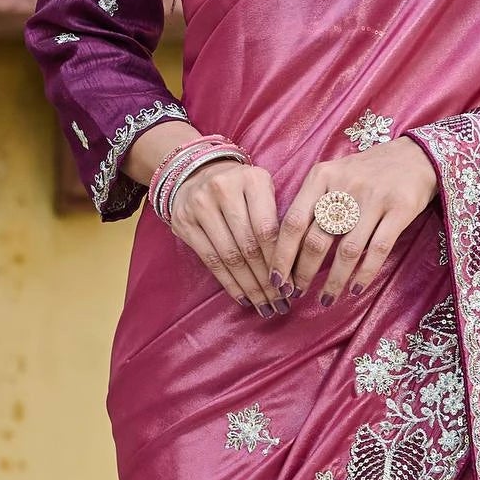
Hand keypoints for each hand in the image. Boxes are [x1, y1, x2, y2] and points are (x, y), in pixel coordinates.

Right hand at [128, 125, 282, 313]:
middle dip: (267, 280)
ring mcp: (200, 205)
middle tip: (281, 303)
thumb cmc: (242, 188)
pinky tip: (244, 298)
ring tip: (265, 306)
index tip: (292, 286)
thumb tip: (295, 267)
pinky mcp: (183, 222)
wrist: (197, 172)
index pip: (268, 229)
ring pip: (229, 256)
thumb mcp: (264, 190)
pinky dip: (229, 283)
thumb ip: (278, 218)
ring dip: (250, 287)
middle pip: (249, 246)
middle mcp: (223, 189)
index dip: (280, 262)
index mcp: (252, 179)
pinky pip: (209, 260)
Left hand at [273, 137, 438, 305]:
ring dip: (333, 281)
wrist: (415, 155)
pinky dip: (364, 274)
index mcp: (321, 177)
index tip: (276, 279)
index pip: (293, 221)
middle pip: (316, 239)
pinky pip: (378, 250)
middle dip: (303, 273)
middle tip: (297, 293)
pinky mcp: (399, 209)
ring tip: (326, 300)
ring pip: (346, 250)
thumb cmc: (367, 172)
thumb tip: (287, 248)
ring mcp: (373, 198)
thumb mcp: (334, 175)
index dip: (281, 255)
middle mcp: (344, 186)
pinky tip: (355, 289)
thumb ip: (312, 202)